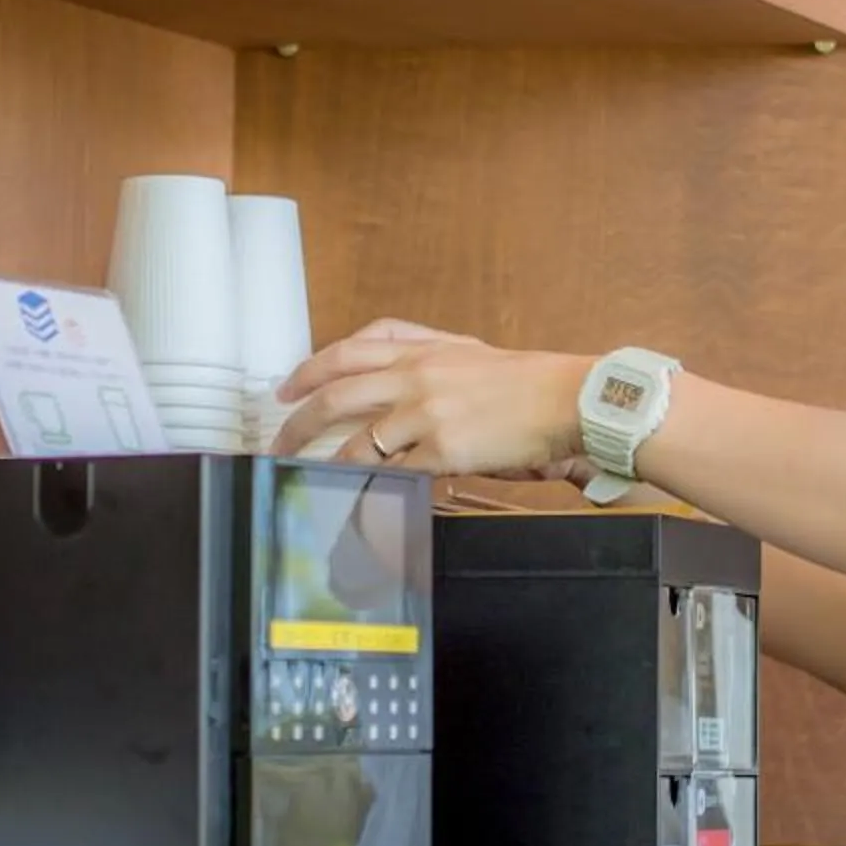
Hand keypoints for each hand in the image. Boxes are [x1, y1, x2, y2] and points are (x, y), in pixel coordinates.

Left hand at [273, 319, 589, 477]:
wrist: (566, 398)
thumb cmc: (530, 379)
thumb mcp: (471, 351)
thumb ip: (431, 354)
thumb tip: (397, 370)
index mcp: (424, 349)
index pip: (351, 348)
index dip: (311, 367)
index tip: (289, 386)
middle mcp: (417, 375)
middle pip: (337, 393)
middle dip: (299, 420)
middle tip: (279, 439)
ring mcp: (427, 412)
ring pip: (357, 440)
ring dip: (326, 462)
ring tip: (309, 477)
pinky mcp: (443, 449)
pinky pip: (394, 472)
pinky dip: (370, 486)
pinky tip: (357, 496)